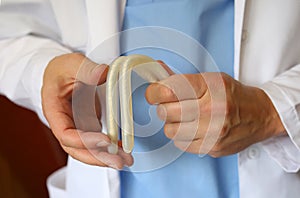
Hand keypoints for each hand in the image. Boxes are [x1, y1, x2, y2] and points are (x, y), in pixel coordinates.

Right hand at [42, 53, 132, 168]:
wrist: (61, 73)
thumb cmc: (61, 70)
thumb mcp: (71, 64)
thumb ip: (86, 69)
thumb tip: (103, 73)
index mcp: (55, 111)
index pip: (65, 134)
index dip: (84, 140)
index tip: (104, 140)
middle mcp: (65, 124)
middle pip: (77, 149)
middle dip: (98, 158)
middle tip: (118, 162)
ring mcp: (77, 127)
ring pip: (88, 149)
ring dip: (106, 157)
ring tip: (126, 160)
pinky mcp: (87, 125)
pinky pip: (97, 141)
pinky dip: (110, 147)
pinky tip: (124, 149)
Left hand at [145, 71, 285, 156]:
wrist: (260, 115)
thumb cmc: (233, 95)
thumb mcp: (210, 79)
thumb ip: (182, 79)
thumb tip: (157, 70)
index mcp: (210, 87)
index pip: (170, 89)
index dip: (154, 92)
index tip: (153, 94)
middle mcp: (212, 109)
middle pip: (166, 112)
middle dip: (164, 108)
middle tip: (171, 106)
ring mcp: (213, 131)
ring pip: (170, 131)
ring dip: (173, 125)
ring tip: (185, 119)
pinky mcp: (213, 148)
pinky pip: (181, 145)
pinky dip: (183, 137)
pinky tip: (193, 130)